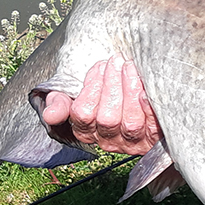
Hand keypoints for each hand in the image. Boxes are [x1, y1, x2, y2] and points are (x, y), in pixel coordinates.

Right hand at [39, 56, 162, 155]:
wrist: (134, 92)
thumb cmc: (102, 93)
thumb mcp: (76, 96)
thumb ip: (60, 102)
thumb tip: (50, 115)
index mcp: (87, 130)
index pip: (83, 114)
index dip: (92, 89)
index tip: (100, 66)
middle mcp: (108, 140)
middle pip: (107, 119)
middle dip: (112, 86)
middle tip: (117, 61)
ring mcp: (131, 142)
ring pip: (130, 123)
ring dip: (130, 92)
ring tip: (131, 67)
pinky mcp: (153, 139)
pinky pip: (153, 127)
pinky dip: (149, 108)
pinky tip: (147, 91)